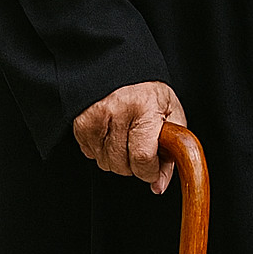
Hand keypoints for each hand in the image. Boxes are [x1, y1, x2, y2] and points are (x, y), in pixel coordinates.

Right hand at [73, 81, 187, 195]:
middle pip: (122, 165)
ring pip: (106, 164)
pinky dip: (102, 151)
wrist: (121, 69)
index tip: (153, 168)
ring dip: (118, 159)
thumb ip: (171, 152)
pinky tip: (112, 134)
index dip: (150, 171)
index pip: (143, 157)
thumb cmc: (149, 91)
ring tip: (127, 136)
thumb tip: (159, 185)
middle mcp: (117, 112)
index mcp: (144, 107)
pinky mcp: (80, 124)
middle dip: (135, 164)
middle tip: (141, 145)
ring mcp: (95, 118)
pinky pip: (91, 155)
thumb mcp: (172, 114)